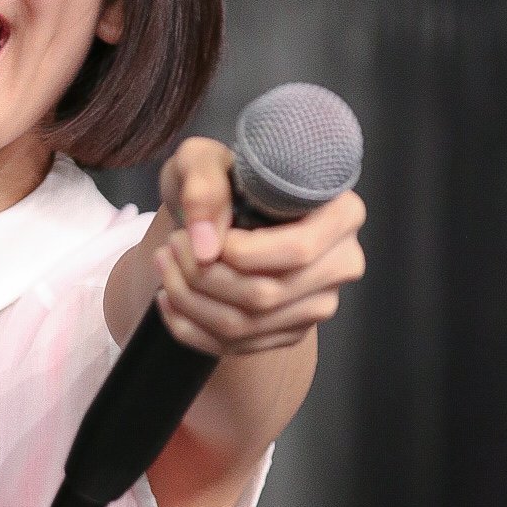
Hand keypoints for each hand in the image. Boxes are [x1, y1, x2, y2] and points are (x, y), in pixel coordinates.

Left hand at [155, 137, 366, 356]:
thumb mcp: (204, 159)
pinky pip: (234, 347)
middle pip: (266, 295)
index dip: (241, 253)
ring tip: (164, 264)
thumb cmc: (221, 177)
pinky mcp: (288, 333)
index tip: (200, 236)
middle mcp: (341, 264)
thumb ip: (203, 186)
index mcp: (342, 215)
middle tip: (171, 246)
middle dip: (203, 276)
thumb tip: (207, 246)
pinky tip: (168, 297)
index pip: (297, 251)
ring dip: (189, 300)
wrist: (222, 208)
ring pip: (245, 326)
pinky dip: (188, 327)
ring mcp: (316, 305)